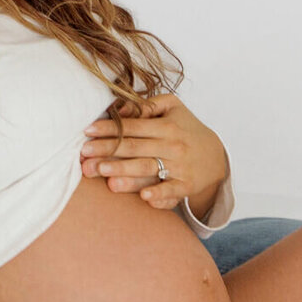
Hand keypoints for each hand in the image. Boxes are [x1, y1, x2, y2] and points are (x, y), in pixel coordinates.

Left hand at [80, 94, 228, 212]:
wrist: (216, 157)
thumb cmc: (186, 129)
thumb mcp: (172, 108)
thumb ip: (146, 105)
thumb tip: (120, 108)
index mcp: (166, 126)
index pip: (132, 126)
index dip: (109, 128)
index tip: (87, 130)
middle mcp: (172, 145)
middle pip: (135, 147)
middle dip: (108, 150)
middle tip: (85, 154)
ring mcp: (179, 166)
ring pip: (148, 168)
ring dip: (124, 170)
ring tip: (102, 172)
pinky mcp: (186, 185)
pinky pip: (171, 191)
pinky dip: (159, 194)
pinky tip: (144, 196)